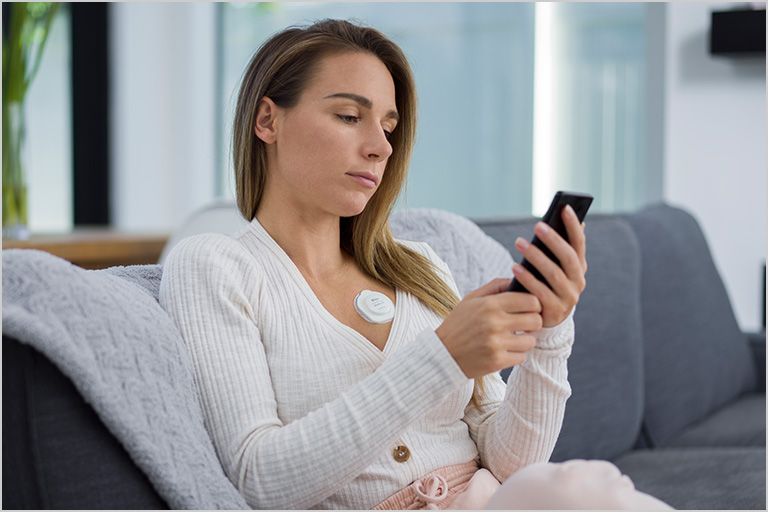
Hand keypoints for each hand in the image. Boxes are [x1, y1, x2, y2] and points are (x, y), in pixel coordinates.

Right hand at [436, 278, 542, 378]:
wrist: (442, 354)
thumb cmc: (458, 324)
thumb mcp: (471, 299)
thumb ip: (495, 287)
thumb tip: (517, 279)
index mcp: (489, 304)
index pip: (530, 300)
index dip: (534, 304)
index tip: (528, 309)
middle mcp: (494, 323)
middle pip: (536, 320)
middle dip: (533, 322)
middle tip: (524, 325)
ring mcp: (496, 343)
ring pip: (531, 341)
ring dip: (524, 340)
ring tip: (512, 339)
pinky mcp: (497, 361)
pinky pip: (522, 357)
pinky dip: (515, 355)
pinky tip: (504, 350)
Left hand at [512, 205, 587, 327]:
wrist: (545, 318)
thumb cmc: (547, 284)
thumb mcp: (555, 266)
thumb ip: (559, 247)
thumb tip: (570, 216)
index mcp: (579, 267)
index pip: (579, 243)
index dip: (574, 226)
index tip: (565, 208)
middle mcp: (578, 281)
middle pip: (568, 257)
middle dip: (553, 240)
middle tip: (537, 226)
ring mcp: (568, 297)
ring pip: (554, 274)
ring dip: (536, 257)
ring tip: (519, 242)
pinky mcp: (554, 310)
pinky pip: (540, 292)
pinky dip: (527, 279)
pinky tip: (514, 267)